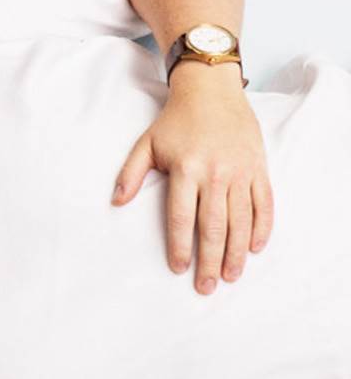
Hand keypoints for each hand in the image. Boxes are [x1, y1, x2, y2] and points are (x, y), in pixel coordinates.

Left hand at [113, 64, 272, 293]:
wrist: (213, 92)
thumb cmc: (175, 121)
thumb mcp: (147, 144)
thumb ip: (131, 173)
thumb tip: (115, 202)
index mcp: (186, 169)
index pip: (182, 217)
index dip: (180, 245)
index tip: (178, 268)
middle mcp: (216, 173)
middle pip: (213, 225)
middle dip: (210, 260)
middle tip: (208, 286)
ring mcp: (241, 172)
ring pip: (241, 220)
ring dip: (237, 251)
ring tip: (232, 276)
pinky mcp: (259, 168)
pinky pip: (264, 204)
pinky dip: (261, 228)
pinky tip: (254, 248)